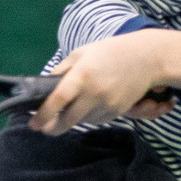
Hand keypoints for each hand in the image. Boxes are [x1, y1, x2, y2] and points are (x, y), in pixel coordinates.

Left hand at [28, 30, 180, 135]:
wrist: (147, 58)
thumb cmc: (110, 52)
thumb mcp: (81, 53)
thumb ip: (62, 71)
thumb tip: (45, 88)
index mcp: (82, 75)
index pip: (58, 100)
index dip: (44, 115)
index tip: (33, 123)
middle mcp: (94, 93)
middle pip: (69, 120)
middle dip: (53, 128)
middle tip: (44, 128)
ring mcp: (108, 104)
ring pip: (83, 121)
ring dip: (73, 119)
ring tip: (71, 107)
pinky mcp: (118, 112)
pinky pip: (97, 120)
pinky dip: (89, 116)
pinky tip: (91, 104)